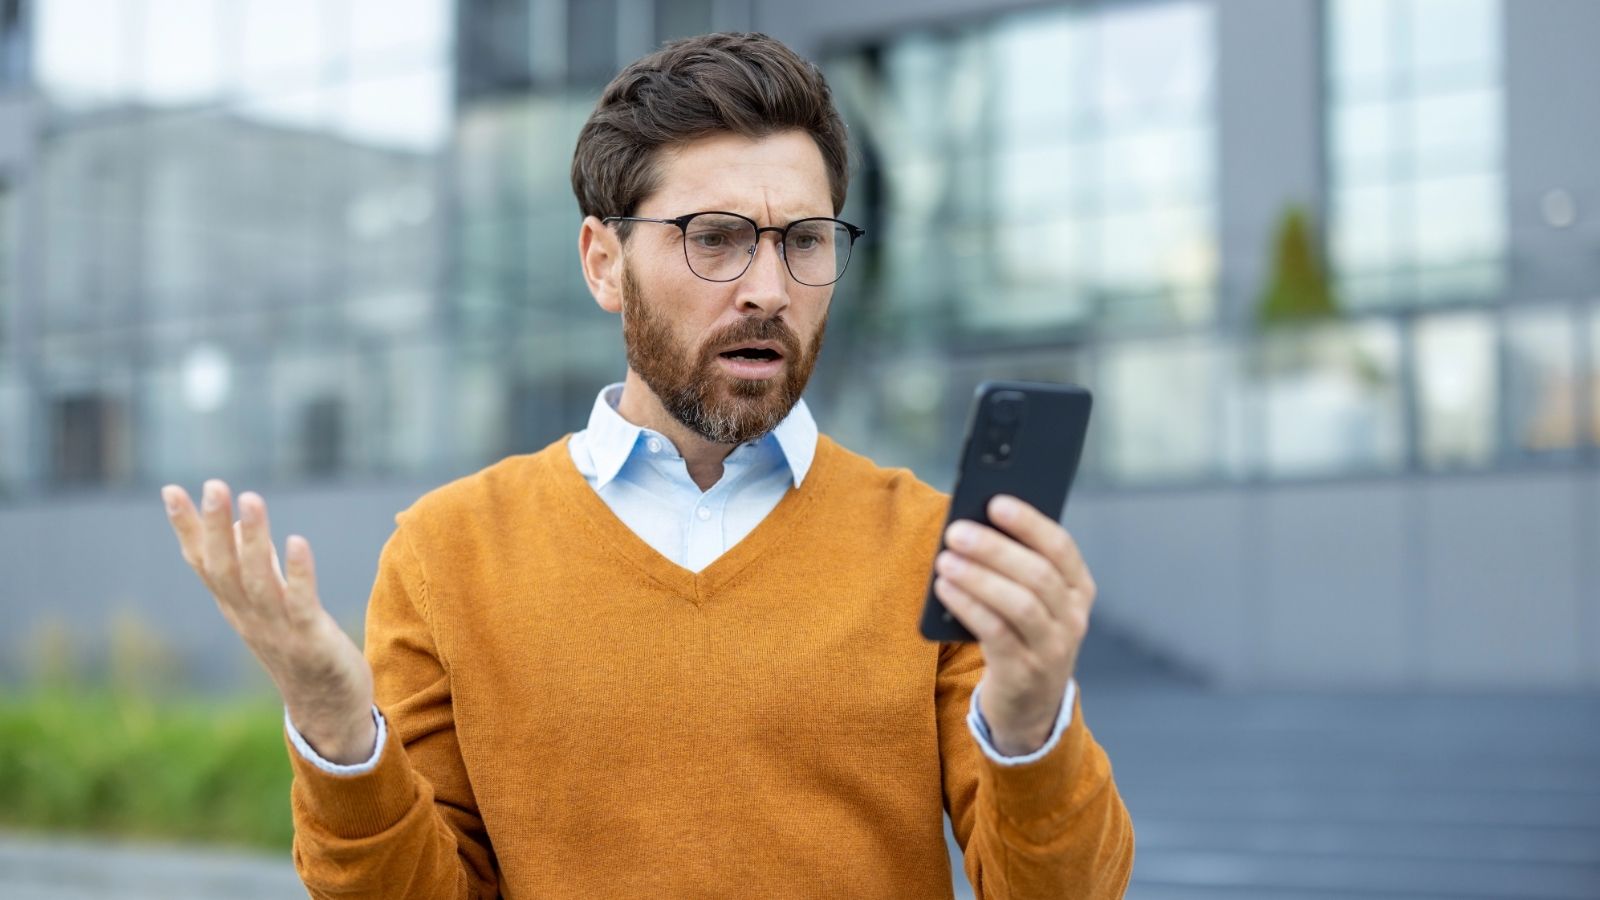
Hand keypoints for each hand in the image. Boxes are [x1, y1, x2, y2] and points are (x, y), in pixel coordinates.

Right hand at [161, 479, 376, 763]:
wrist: (327, 708)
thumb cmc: (297, 649)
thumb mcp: (268, 604)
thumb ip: (253, 566)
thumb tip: (238, 522)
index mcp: (235, 607)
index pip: (203, 562)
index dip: (187, 528)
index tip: (170, 490)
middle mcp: (248, 617)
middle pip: (224, 568)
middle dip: (215, 526)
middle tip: (215, 485)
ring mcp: (278, 630)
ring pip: (258, 581)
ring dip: (254, 540)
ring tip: (251, 500)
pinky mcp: (311, 640)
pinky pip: (301, 603)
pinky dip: (297, 573)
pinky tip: (297, 541)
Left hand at [933, 494, 1095, 755]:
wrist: (1028, 704)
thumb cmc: (1022, 634)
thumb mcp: (1031, 600)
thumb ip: (1014, 567)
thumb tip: (973, 524)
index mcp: (1079, 589)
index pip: (1061, 548)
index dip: (1029, 522)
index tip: (995, 502)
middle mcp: (1073, 618)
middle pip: (1038, 574)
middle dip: (994, 548)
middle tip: (956, 531)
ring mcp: (1053, 648)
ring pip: (1019, 603)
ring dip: (978, 577)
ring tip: (944, 559)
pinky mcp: (1024, 673)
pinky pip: (996, 633)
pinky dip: (969, 606)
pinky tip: (945, 588)